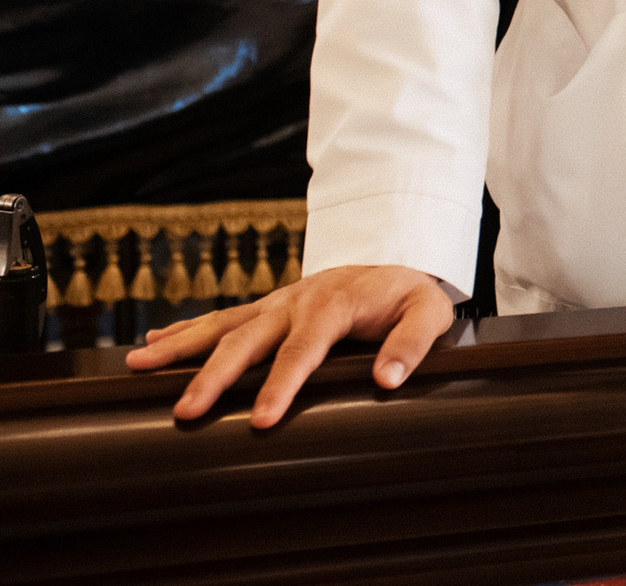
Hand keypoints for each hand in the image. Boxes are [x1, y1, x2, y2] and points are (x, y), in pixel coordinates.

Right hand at [123, 264, 453, 427]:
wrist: (394, 264)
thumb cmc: (410, 295)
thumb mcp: (428, 313)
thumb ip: (412, 343)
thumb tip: (387, 379)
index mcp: (333, 305)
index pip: (303, 349)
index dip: (281, 385)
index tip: (262, 420)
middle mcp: (295, 301)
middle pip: (248, 339)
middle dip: (215, 376)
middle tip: (185, 411)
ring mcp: (276, 303)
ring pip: (222, 324)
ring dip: (180, 346)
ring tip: (138, 364)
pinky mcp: (266, 307)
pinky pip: (221, 317)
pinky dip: (185, 329)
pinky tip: (153, 344)